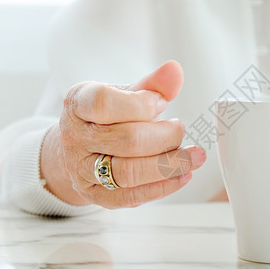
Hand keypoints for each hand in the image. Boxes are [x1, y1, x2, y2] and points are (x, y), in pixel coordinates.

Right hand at [40, 61, 205, 208]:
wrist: (78, 147)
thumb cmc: (107, 117)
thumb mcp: (124, 94)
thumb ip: (152, 85)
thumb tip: (174, 71)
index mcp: (78, 104)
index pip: (104, 103)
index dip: (141, 104)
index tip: (161, 103)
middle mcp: (75, 138)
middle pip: (127, 141)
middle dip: (165, 136)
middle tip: (180, 129)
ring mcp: (82, 170)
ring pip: (129, 173)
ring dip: (171, 164)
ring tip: (194, 156)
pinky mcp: (96, 195)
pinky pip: (130, 197)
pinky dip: (162, 187)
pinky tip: (183, 175)